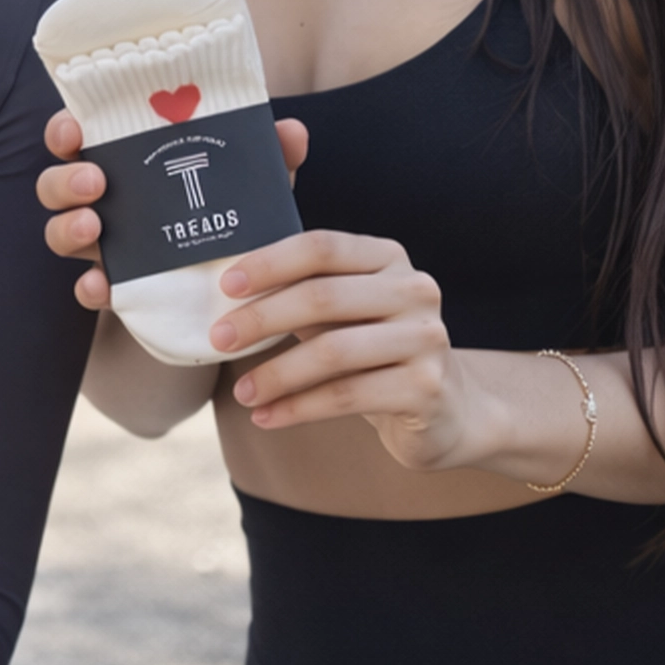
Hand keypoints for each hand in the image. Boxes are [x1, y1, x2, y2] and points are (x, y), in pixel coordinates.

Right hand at [37, 108, 308, 312]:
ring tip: (94, 225)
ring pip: (61, 234)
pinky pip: (90, 289)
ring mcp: (104, 244)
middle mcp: (103, 198)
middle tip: (95, 181)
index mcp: (124, 158)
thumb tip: (289, 131)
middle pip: (56, 185)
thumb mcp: (255, 179)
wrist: (246, 276)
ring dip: (68, 228)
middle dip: (65, 181)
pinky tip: (102, 286)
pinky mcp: (116, 287)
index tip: (75, 128)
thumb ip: (270, 154)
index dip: (64, 130)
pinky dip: (89, 288)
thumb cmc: (234, 206)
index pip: (77, 135)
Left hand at [210, 228, 477, 468]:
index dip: (270, 262)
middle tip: (219, 340)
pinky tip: (266, 417)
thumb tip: (226, 293)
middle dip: (262, 319)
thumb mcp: (344, 315)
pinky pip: (347, 396)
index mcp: (389, 259)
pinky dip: (298, 408)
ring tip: (242, 393)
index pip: (323, 247)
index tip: (226, 286)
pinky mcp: (426, 388)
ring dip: (276, 374)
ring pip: (333, 351)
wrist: (446, 410)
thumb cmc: (375, 353)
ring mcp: (427, 339)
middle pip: (323, 296)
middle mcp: (415, 290)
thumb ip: (301, 295)